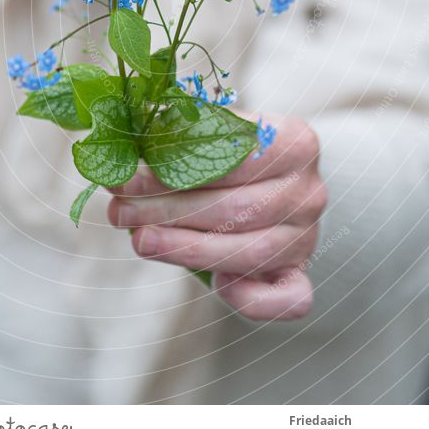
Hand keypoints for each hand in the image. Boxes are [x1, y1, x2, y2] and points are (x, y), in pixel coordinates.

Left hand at [108, 115, 326, 320]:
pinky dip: (252, 297)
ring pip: (248, 251)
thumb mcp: (214, 131)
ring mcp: (307, 236)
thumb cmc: (232, 156)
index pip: (233, 156)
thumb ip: (182, 130)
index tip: (126, 175)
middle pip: (236, 206)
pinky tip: (215, 285)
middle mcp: (308, 190)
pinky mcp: (300, 274)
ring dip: (185, 249)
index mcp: (294, 141)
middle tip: (120, 210)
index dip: (174, 166)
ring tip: (139, 240)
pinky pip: (288, 298)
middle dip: (168, 210)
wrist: (270, 185)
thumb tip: (132, 130)